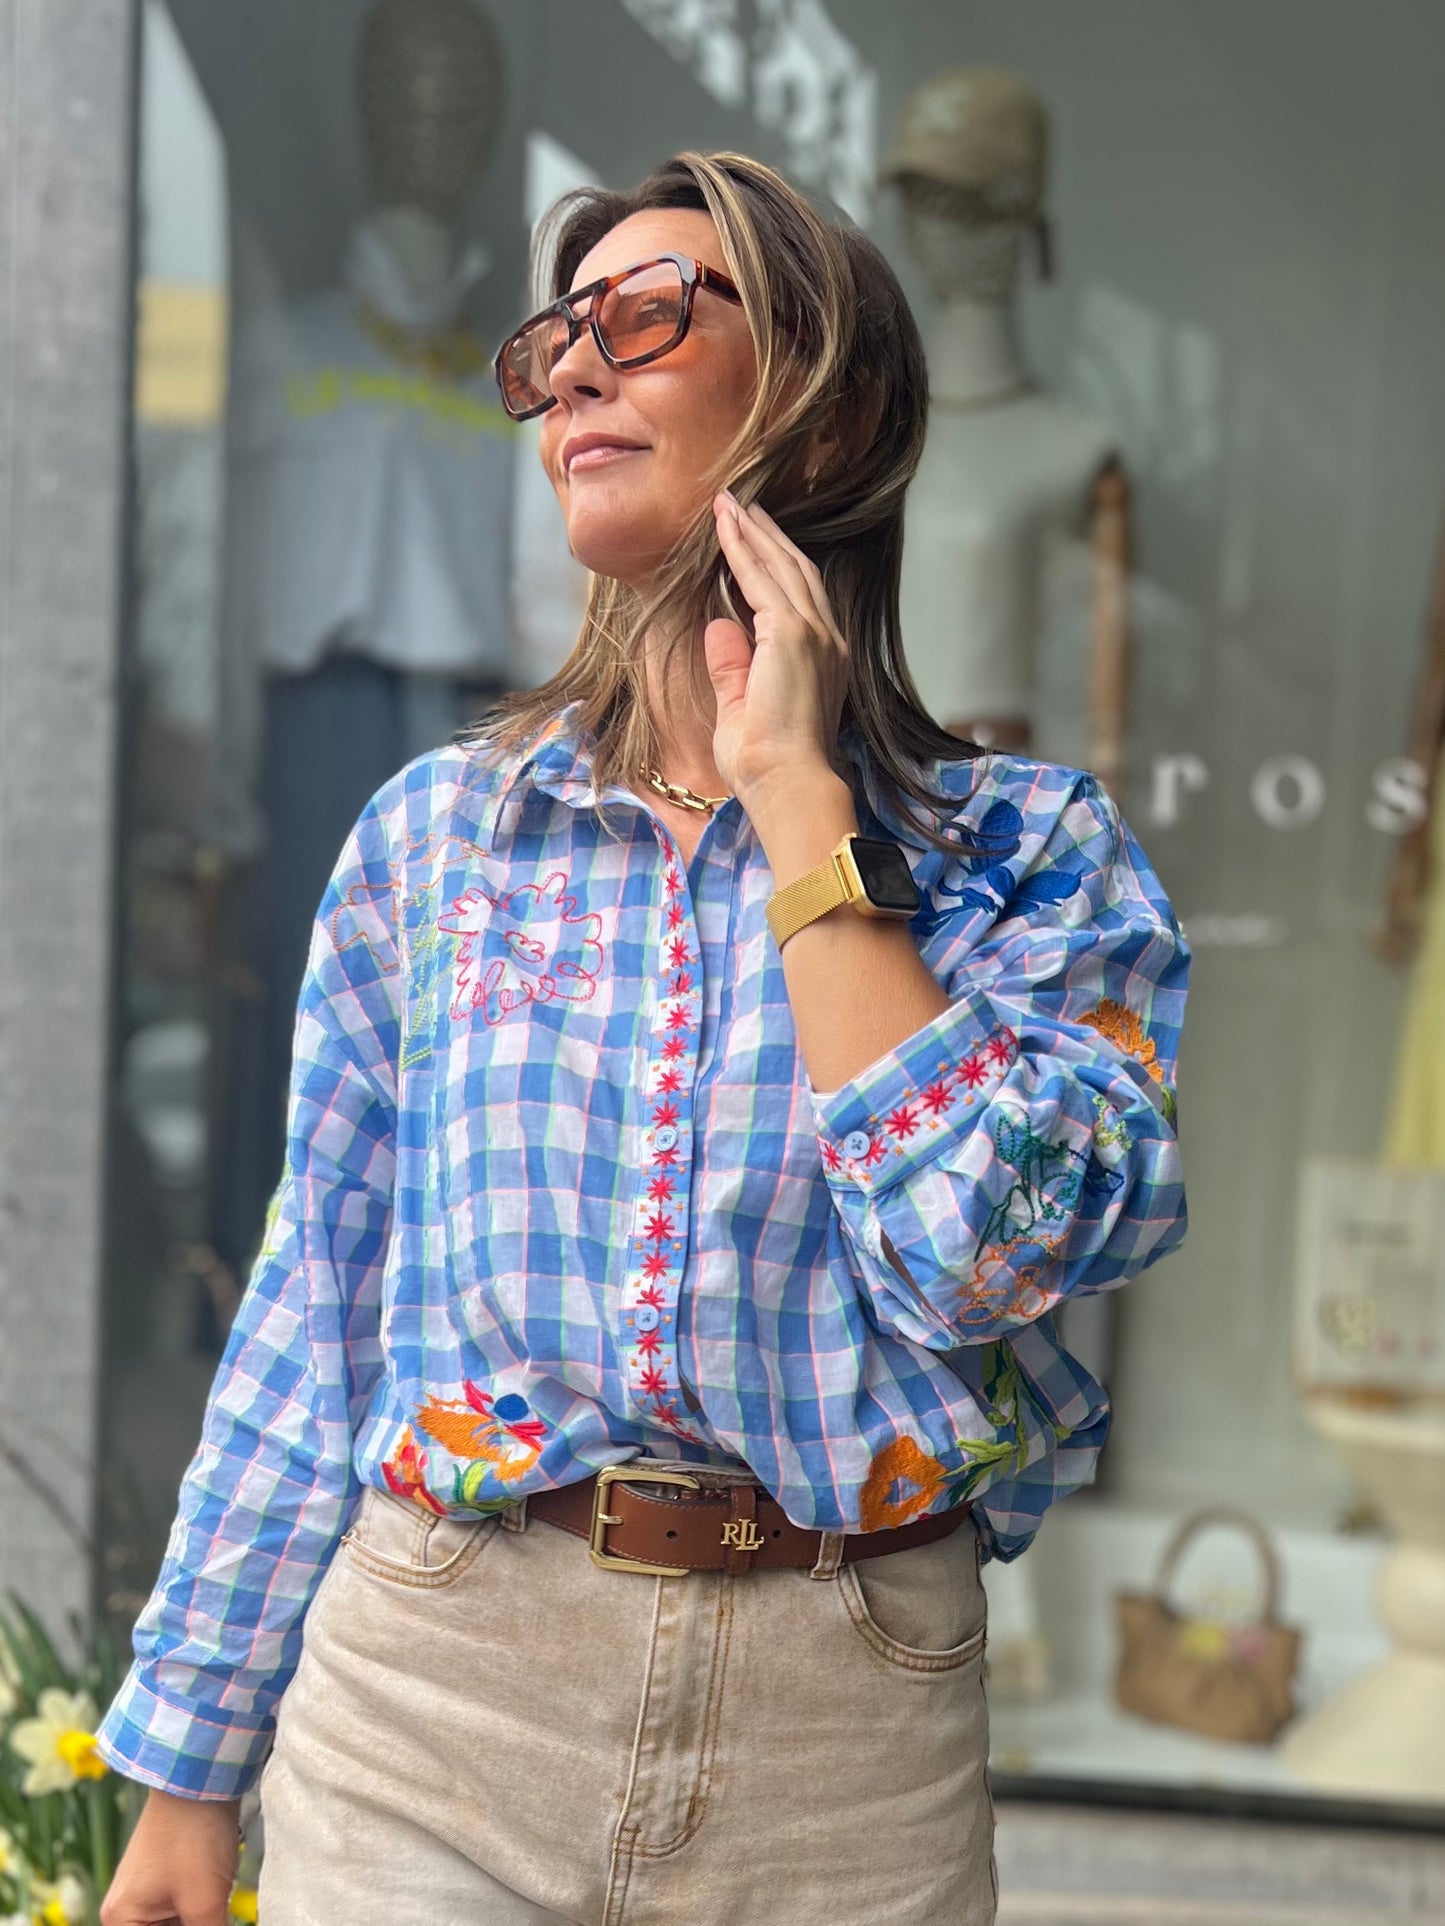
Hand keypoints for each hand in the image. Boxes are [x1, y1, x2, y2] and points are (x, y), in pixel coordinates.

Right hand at [100, 1788, 240, 1925]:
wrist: (199, 1776)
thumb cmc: (193, 1835)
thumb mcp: (204, 1901)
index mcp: (122, 1921)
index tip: (208, 1924)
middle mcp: (126, 1909)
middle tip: (216, 1916)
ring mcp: (147, 1891)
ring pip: (177, 1924)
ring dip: (203, 1920)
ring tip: (217, 1904)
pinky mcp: (168, 1876)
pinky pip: (184, 1910)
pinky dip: (203, 1912)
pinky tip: (219, 1900)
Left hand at [705, 492, 849, 811]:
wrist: (789, 782)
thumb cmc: (768, 763)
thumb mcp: (743, 707)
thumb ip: (732, 666)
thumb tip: (717, 627)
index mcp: (824, 658)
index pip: (797, 598)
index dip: (775, 564)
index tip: (755, 538)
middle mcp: (827, 639)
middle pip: (796, 570)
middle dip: (768, 535)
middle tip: (743, 505)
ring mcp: (814, 633)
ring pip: (781, 566)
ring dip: (754, 531)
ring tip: (731, 505)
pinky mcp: (791, 633)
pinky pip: (759, 578)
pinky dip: (741, 548)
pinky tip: (724, 526)